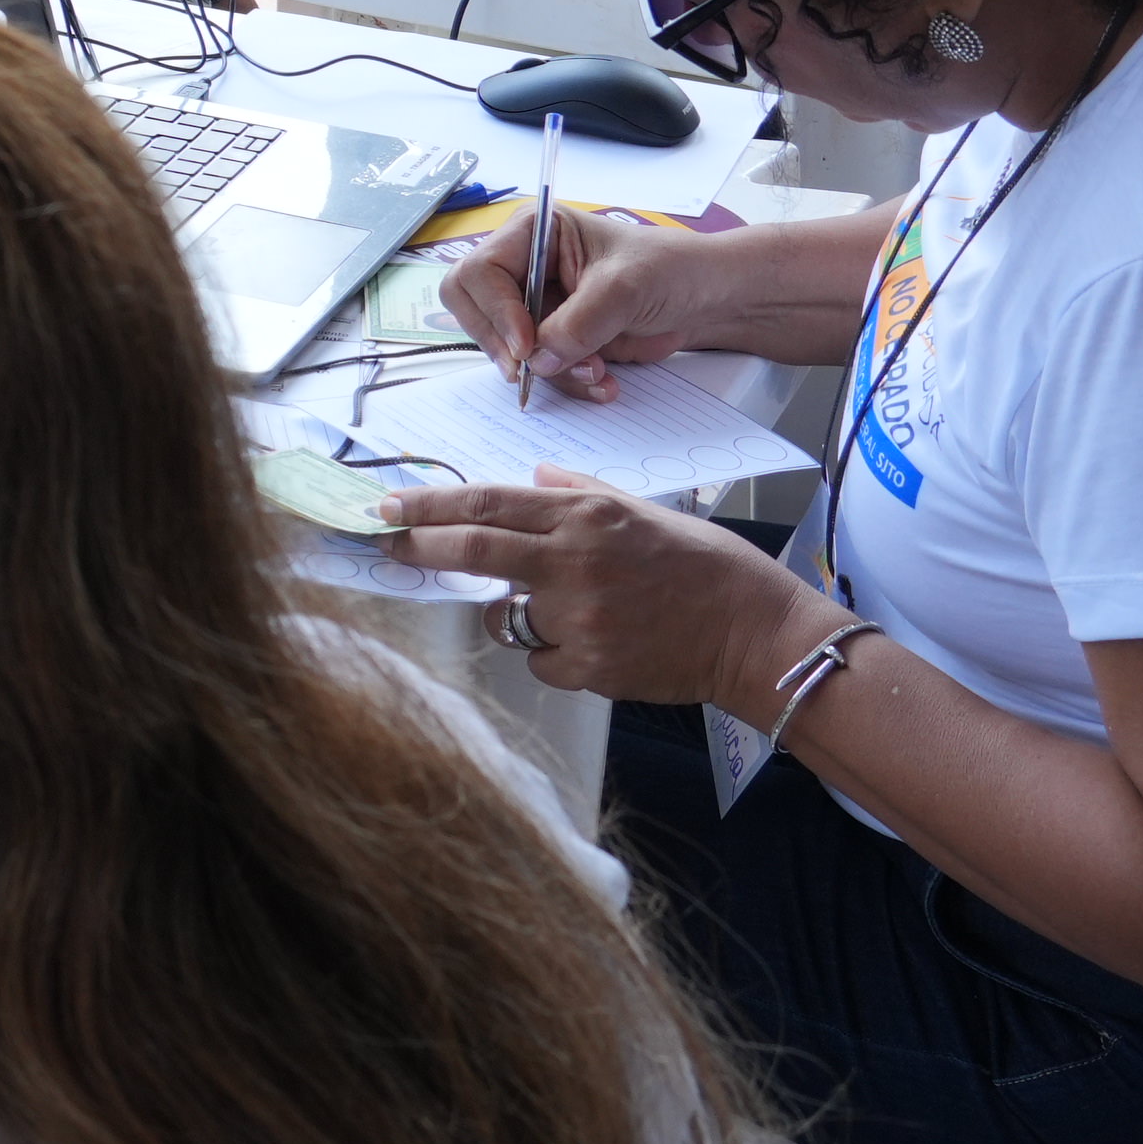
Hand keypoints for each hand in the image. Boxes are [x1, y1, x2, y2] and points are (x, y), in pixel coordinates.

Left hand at [368, 472, 833, 711]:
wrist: (755, 633)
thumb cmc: (708, 567)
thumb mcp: (646, 511)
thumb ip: (583, 493)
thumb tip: (538, 476)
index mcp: (587, 517)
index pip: (487, 503)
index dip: (429, 505)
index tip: (388, 506)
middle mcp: (573, 561)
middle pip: (472, 549)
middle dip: (419, 544)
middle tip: (387, 543)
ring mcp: (577, 617)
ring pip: (502, 616)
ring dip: (511, 613)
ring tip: (570, 610)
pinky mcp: (587, 666)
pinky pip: (539, 660)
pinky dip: (554, 654)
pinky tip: (600, 644)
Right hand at [434, 194, 722, 401]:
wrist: (708, 301)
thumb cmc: (671, 270)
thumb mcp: (624, 289)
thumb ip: (577, 323)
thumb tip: (536, 359)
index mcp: (533, 234)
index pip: (480, 272)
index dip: (495, 311)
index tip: (525, 346)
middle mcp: (525, 268)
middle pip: (473, 310)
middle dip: (505, 344)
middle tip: (528, 370)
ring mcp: (537, 306)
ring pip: (506, 348)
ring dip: (548, 370)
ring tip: (596, 373)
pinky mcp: (555, 339)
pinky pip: (538, 370)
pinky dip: (566, 383)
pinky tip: (602, 382)